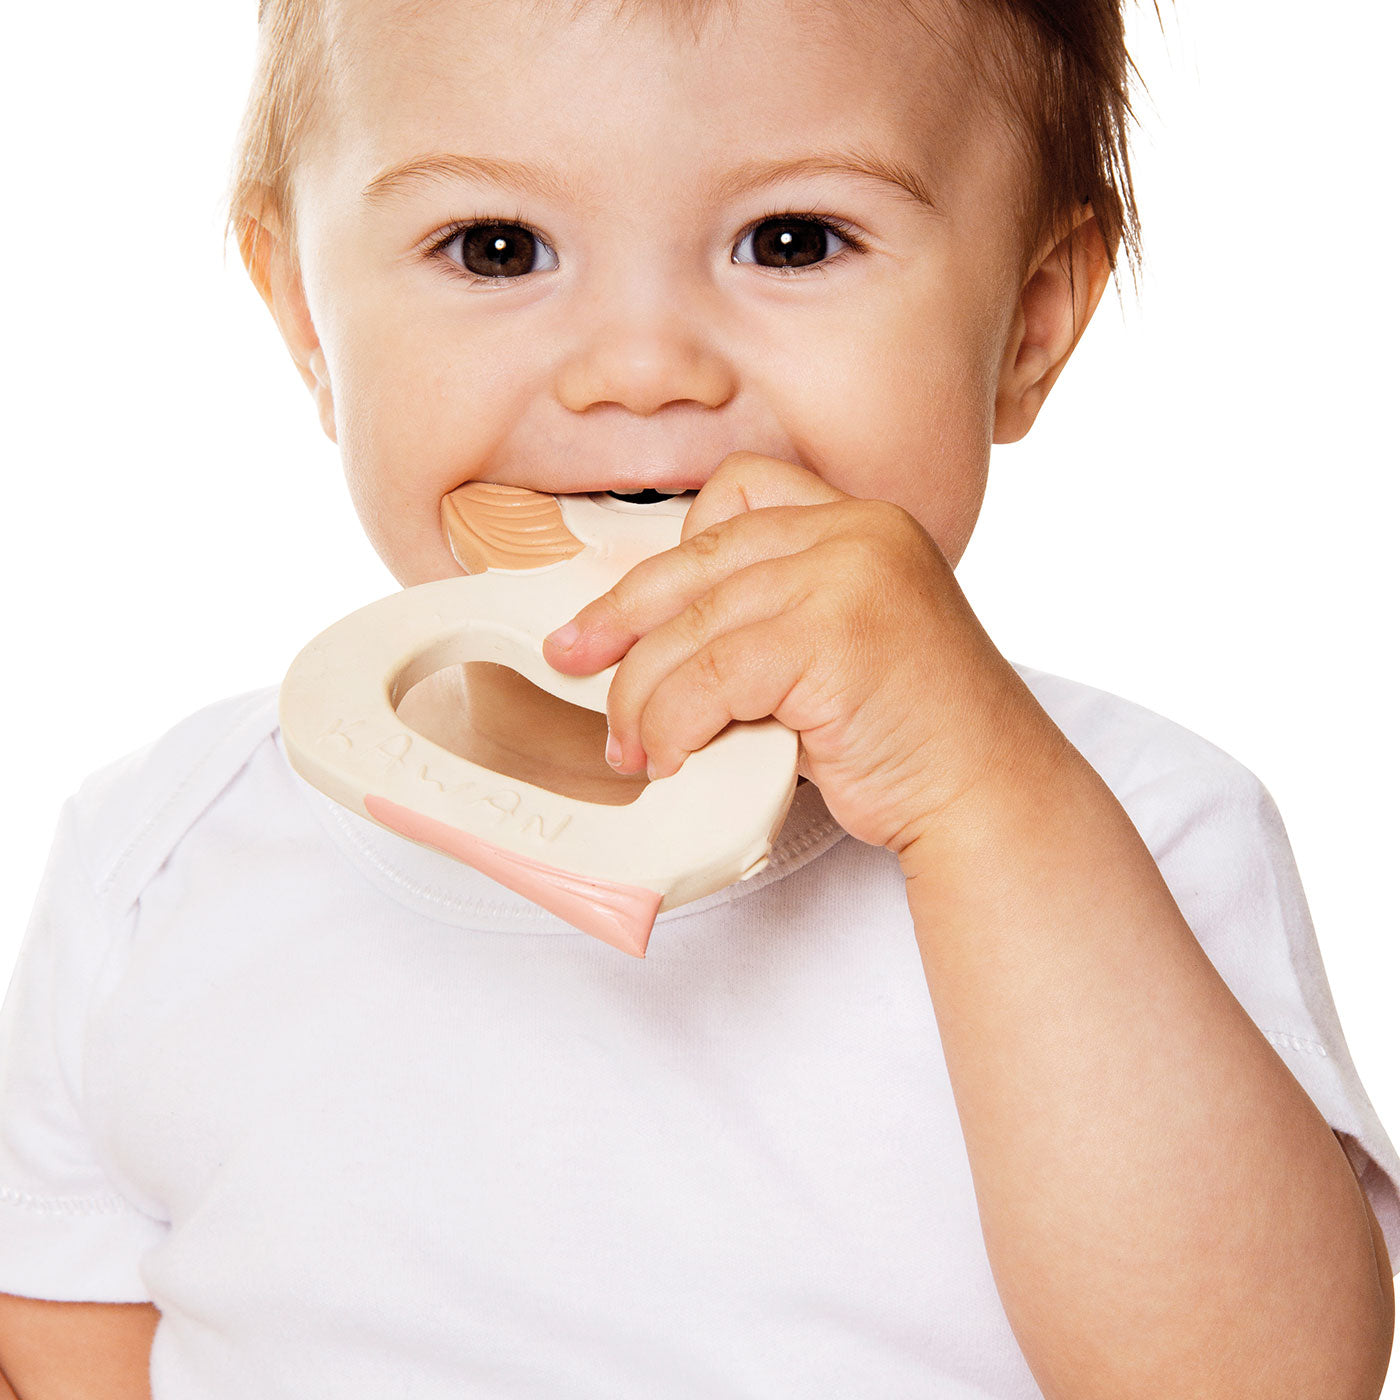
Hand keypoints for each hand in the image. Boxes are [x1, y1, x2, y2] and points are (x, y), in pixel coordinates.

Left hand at [543, 453, 1054, 855]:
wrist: (989, 796)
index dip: (672, 552)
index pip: (737, 493)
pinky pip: (707, 677)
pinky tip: (673, 758)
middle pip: (698, 558)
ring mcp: (848, 576)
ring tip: (633, 749)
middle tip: (572, 660)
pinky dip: (673, 725)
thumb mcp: (837, 647)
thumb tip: (649, 641)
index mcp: (860, 521)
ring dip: (642, 697)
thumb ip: (766, 620)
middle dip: (621, 618)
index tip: (629, 611)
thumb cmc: (908, 735)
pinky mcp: (833, 635)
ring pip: (692, 628)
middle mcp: (857, 531)